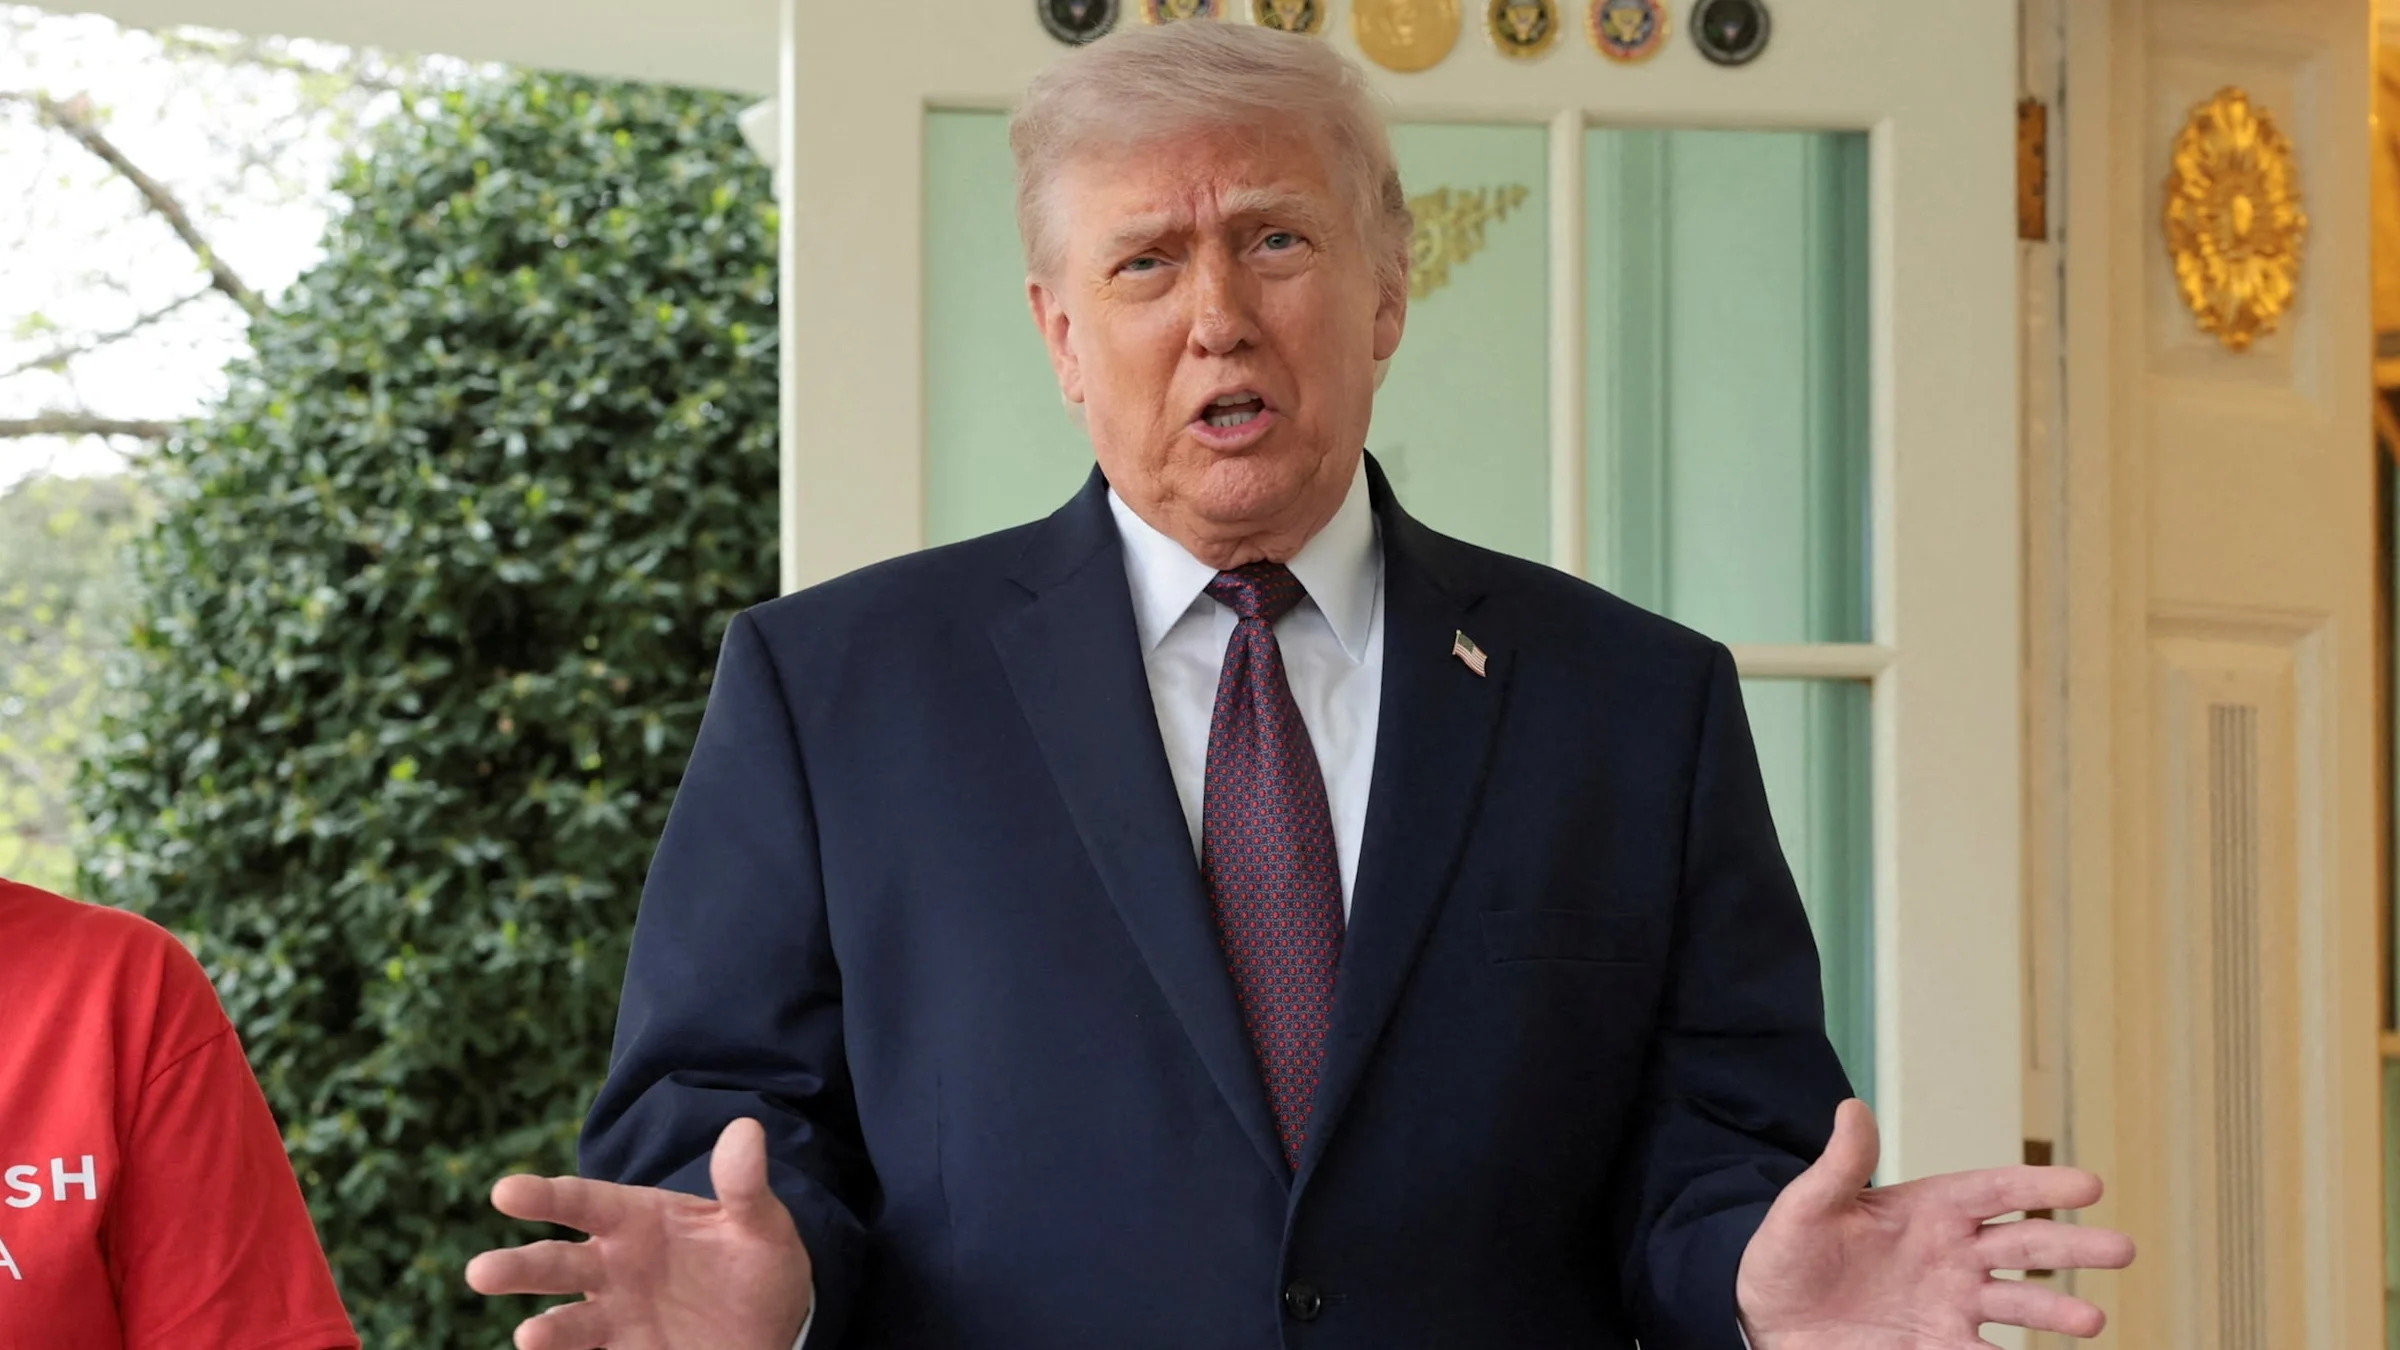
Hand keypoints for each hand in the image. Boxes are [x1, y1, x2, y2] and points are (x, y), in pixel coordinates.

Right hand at [465, 1118, 813, 1349]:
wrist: (775, 1321)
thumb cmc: (756, 1260)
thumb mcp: (759, 1222)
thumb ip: (744, 1185)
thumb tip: (746, 1129)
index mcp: (635, 1218)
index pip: (582, 1202)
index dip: (544, 1196)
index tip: (505, 1192)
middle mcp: (612, 1265)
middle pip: (557, 1264)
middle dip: (519, 1268)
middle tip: (481, 1272)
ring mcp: (614, 1315)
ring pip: (565, 1322)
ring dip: (543, 1330)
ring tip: (528, 1336)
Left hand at [1736, 1100, 2135, 1348]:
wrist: (1769, 1314)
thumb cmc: (1788, 1250)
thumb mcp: (1806, 1206)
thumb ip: (1838, 1166)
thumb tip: (1850, 1106)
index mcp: (1930, 1209)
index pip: (1996, 1191)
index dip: (2040, 1187)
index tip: (2090, 1185)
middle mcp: (1954, 1256)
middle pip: (2025, 1248)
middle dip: (2073, 1247)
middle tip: (2122, 1248)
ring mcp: (1952, 1305)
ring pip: (2020, 1306)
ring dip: (2057, 1311)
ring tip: (2092, 1320)